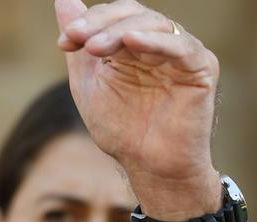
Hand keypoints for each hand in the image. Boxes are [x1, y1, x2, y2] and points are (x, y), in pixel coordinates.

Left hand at [55, 0, 239, 221]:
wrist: (146, 165)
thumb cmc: (120, 127)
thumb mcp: (89, 81)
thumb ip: (79, 43)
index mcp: (133, 44)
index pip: (114, 16)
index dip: (88, 22)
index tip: (63, 41)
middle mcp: (159, 43)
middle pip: (133, 14)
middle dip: (100, 23)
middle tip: (76, 39)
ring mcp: (181, 54)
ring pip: (154, 24)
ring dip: (120, 31)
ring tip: (94, 47)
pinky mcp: (200, 69)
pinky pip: (181, 47)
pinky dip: (156, 41)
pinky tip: (132, 44)